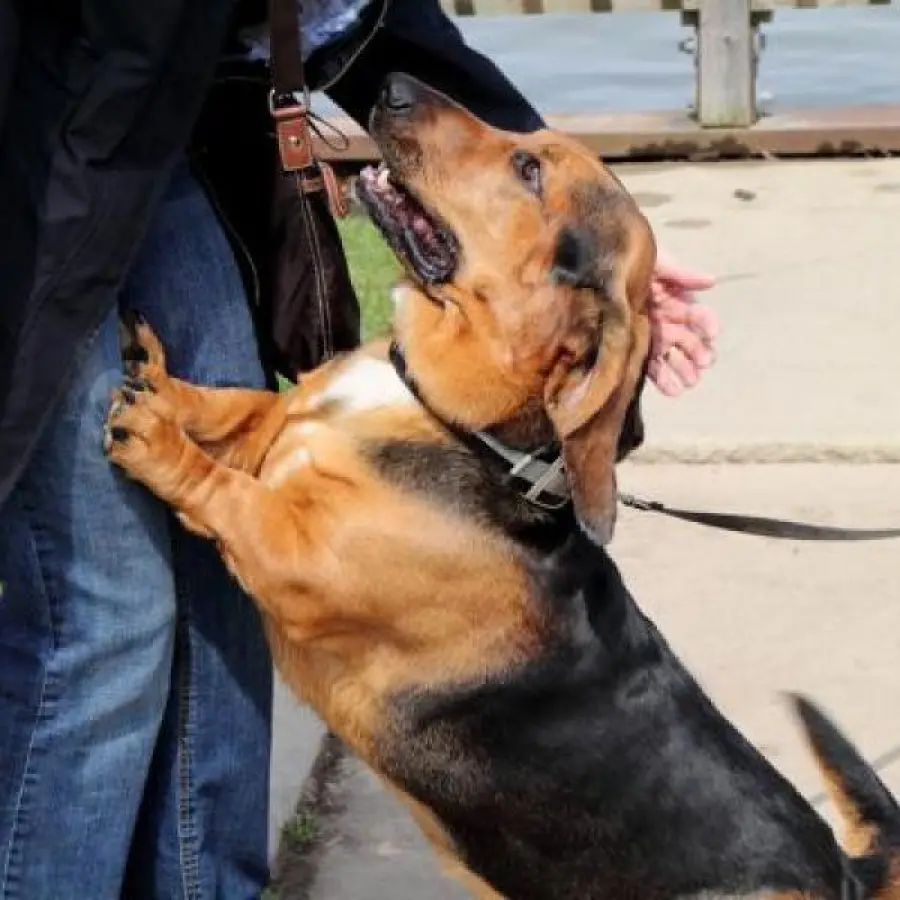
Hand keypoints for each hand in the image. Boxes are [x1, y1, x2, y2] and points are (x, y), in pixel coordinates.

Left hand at [646, 248, 718, 396]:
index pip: (698, 315)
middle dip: (699, 352)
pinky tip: (675, 392)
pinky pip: (653, 367)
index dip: (708, 324)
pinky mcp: (638, 350)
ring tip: (691, 382)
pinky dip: (665, 380)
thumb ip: (681, 274)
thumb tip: (712, 281)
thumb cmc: (632, 262)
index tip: (713, 333)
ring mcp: (655, 338)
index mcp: (677, 301)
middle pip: (690, 340)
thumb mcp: (657, 263)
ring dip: (685, 370)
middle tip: (704, 363)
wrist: (601, 271)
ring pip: (675, 358)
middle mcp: (669, 322)